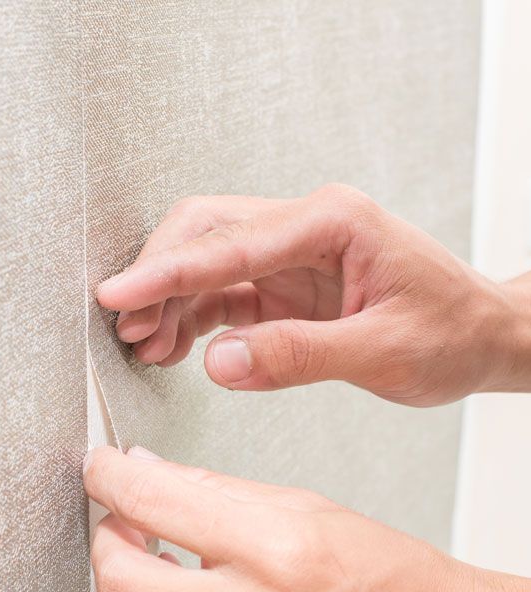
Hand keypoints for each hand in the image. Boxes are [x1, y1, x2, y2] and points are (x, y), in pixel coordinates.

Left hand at [83, 445, 530, 591]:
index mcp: (281, 547)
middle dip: (111, 536)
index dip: (108, 477)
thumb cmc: (392, 578)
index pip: (153, 500)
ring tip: (164, 580)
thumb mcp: (309, 507)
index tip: (103, 471)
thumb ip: (217, 492)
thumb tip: (147, 474)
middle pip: (124, 576)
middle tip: (127, 524)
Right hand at [96, 185, 530, 405]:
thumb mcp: (384, 351)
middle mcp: (306, 227)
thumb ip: (300, 355)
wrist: (480, 336)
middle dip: (157, 275)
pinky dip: (193, 316)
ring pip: (207, 261)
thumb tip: (221, 363)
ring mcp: (293, 253)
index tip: (117, 294)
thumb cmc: (450, 332)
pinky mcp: (286, 283)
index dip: (166, 271)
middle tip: (124, 324)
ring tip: (144, 344)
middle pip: (205, 232)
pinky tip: (176, 346)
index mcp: (332, 223)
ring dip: (169, 299)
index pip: (230, 243)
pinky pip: (225, 291)